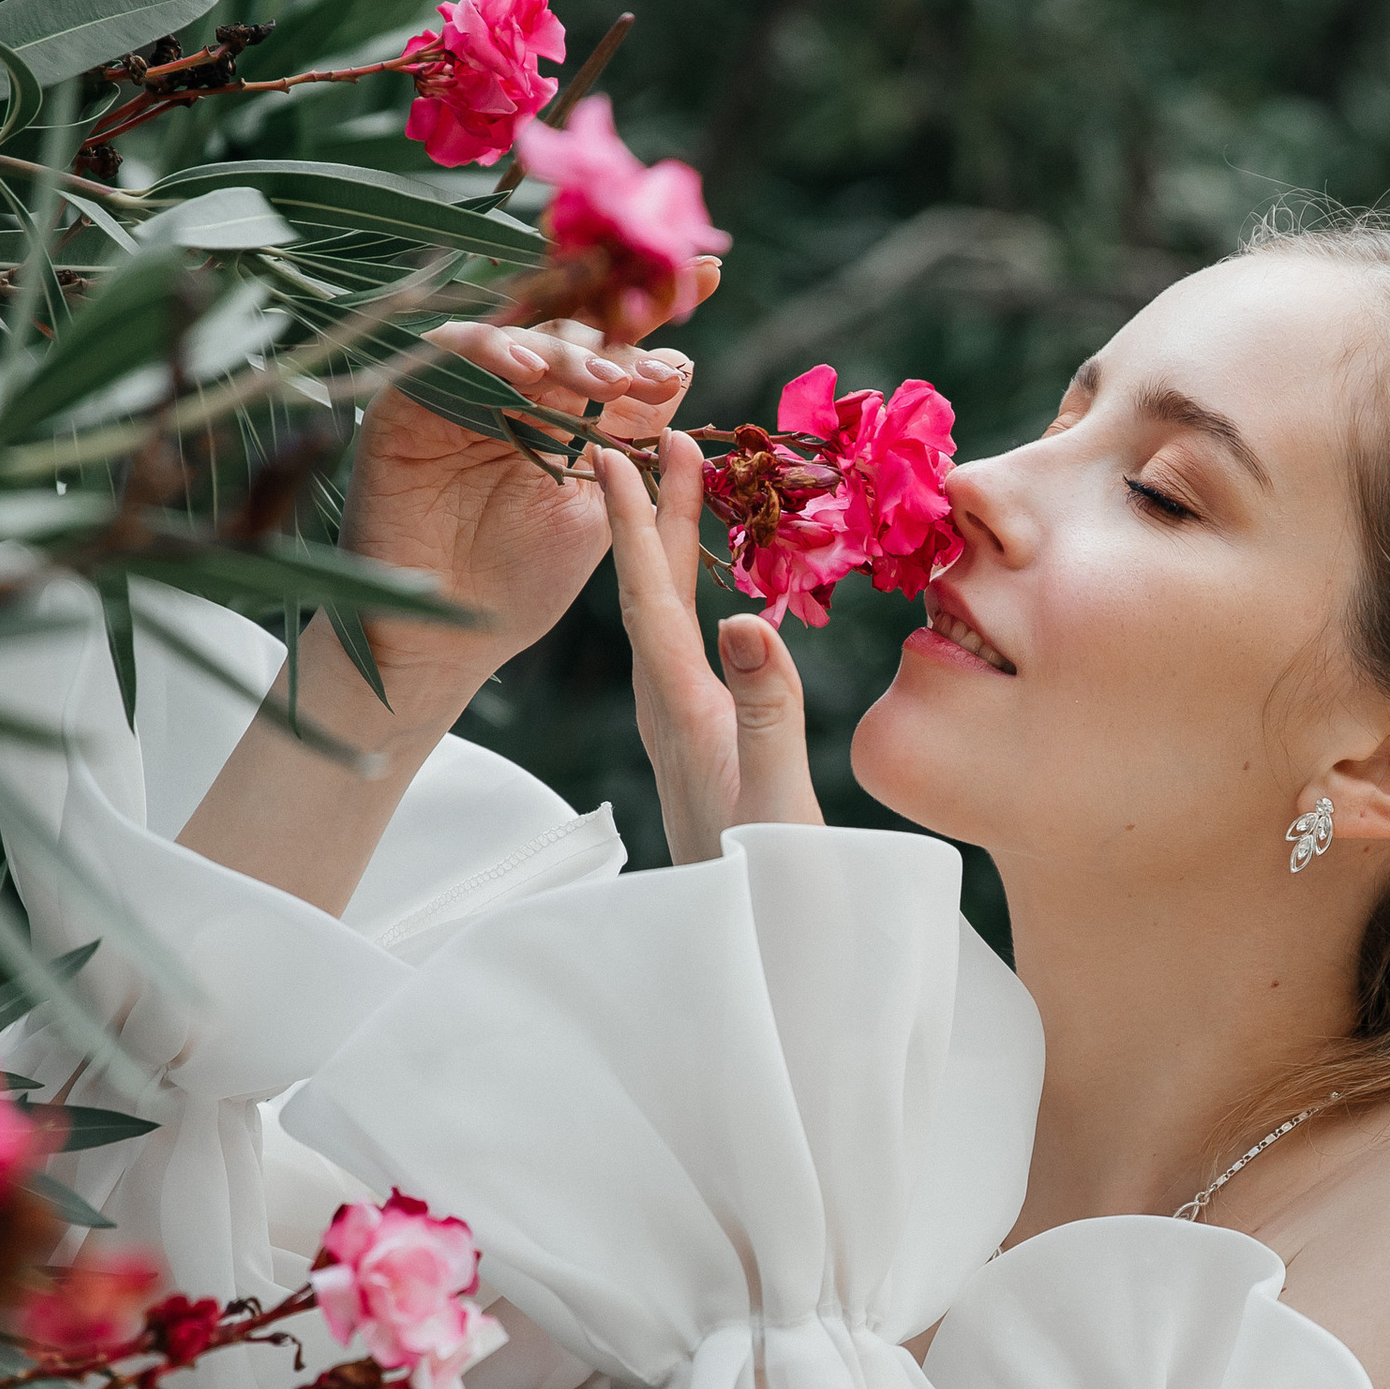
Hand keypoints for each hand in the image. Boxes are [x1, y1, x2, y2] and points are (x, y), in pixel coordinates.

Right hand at [339, 273, 716, 718]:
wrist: (447, 640)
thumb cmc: (522, 583)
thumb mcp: (601, 507)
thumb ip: (635, 442)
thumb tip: (682, 369)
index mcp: (561, 404)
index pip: (612, 338)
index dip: (655, 304)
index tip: (708, 274)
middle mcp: (511, 384)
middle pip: (568, 323)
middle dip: (620, 335)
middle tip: (660, 372)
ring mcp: (459, 387)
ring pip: (516, 330)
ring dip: (569, 351)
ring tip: (612, 383)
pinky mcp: (407, 400)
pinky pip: (445, 351)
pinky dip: (490, 351)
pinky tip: (531, 375)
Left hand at [600, 431, 820, 862]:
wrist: (760, 950)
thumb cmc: (772, 884)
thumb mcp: (775, 796)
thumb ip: (764, 710)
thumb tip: (741, 620)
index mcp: (682, 713)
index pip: (649, 600)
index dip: (632, 525)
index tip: (614, 455)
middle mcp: (669, 712)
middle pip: (654, 593)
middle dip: (656, 512)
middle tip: (665, 438)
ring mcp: (682, 729)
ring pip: (668, 617)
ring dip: (674, 550)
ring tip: (687, 490)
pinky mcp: (701, 745)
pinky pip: (690, 648)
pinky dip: (698, 598)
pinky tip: (715, 590)